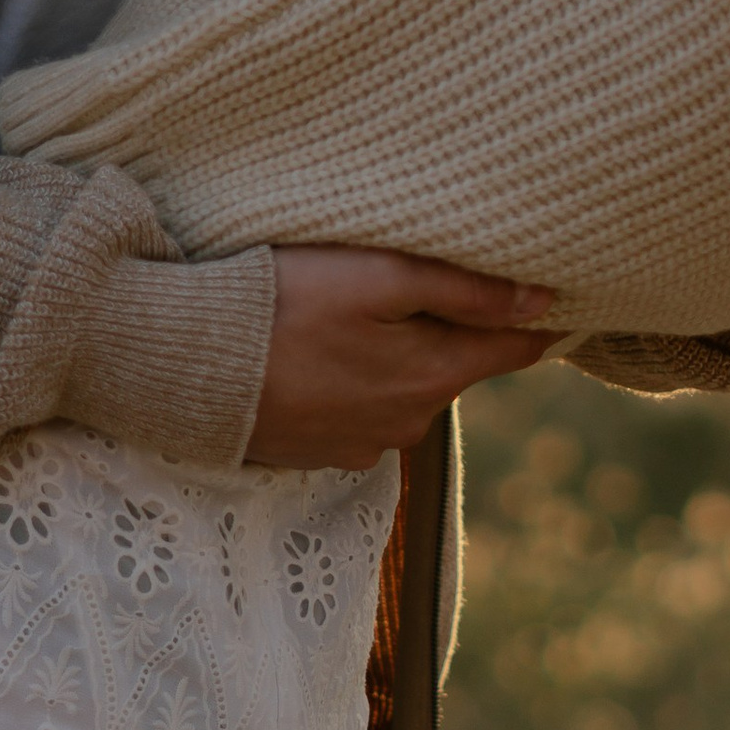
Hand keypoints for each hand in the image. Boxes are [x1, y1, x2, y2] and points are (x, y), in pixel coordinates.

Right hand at [246, 246, 555, 471]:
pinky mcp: (318, 453)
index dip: (536, 314)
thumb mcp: (378, 276)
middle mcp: (408, 424)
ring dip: (396, 354)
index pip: (517, 347)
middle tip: (417, 278)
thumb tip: (544, 302)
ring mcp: (360, 445)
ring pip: (406, 388)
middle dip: (451, 327)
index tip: (549, 285)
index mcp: (434, 377)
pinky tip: (319, 351)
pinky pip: (360, 410)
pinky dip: (353, 381)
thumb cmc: (281, 303)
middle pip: (456, 364)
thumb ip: (465, 289)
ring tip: (356, 312)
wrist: (180, 362)